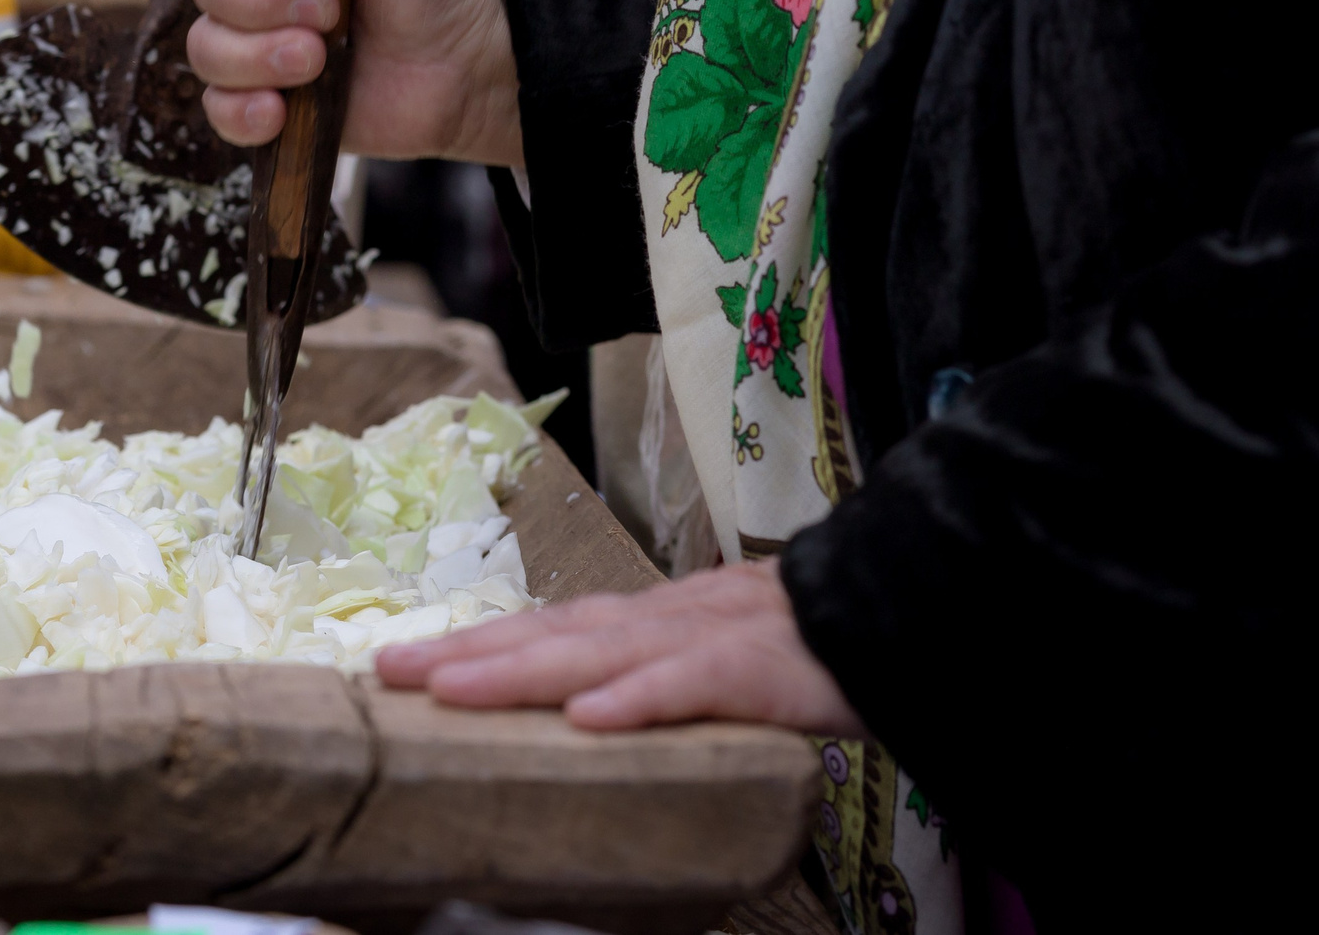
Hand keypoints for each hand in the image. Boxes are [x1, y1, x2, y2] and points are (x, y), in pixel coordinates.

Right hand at [187, 0, 521, 165]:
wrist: (469, 66)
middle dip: (267, 0)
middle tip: (332, 11)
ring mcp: (256, 35)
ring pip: (206, 45)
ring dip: (260, 57)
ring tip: (319, 60)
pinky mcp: (263, 94)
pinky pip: (217, 108)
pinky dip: (243, 112)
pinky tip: (282, 110)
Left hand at [376, 560, 866, 734]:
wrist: (930, 600)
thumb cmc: (839, 639)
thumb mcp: (744, 660)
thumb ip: (680, 676)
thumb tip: (606, 709)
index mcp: (675, 617)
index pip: (564, 629)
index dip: (487, 644)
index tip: (412, 664)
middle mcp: (684, 614)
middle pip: (562, 632)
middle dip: (472, 651)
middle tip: (387, 672)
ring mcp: (725, 632)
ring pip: (608, 650)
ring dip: (523, 669)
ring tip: (450, 689)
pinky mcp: (772, 663)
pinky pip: (699, 681)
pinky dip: (643, 696)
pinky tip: (591, 718)